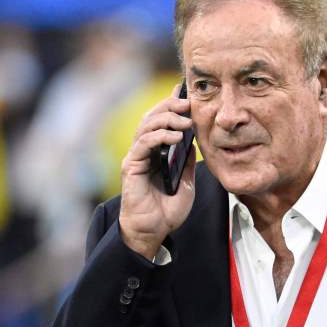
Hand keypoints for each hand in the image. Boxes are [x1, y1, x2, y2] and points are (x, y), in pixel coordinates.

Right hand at [119, 83, 197, 259]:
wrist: (153, 231)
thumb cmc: (167, 210)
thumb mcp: (186, 183)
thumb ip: (188, 163)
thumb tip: (195, 142)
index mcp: (156, 152)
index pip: (162, 122)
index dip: (172, 106)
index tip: (187, 95)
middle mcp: (144, 151)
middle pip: (153, 118)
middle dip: (170, 106)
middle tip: (188, 102)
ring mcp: (136, 157)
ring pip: (147, 127)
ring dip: (167, 119)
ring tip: (185, 120)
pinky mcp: (131, 166)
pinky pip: (144, 144)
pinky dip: (159, 136)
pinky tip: (175, 137)